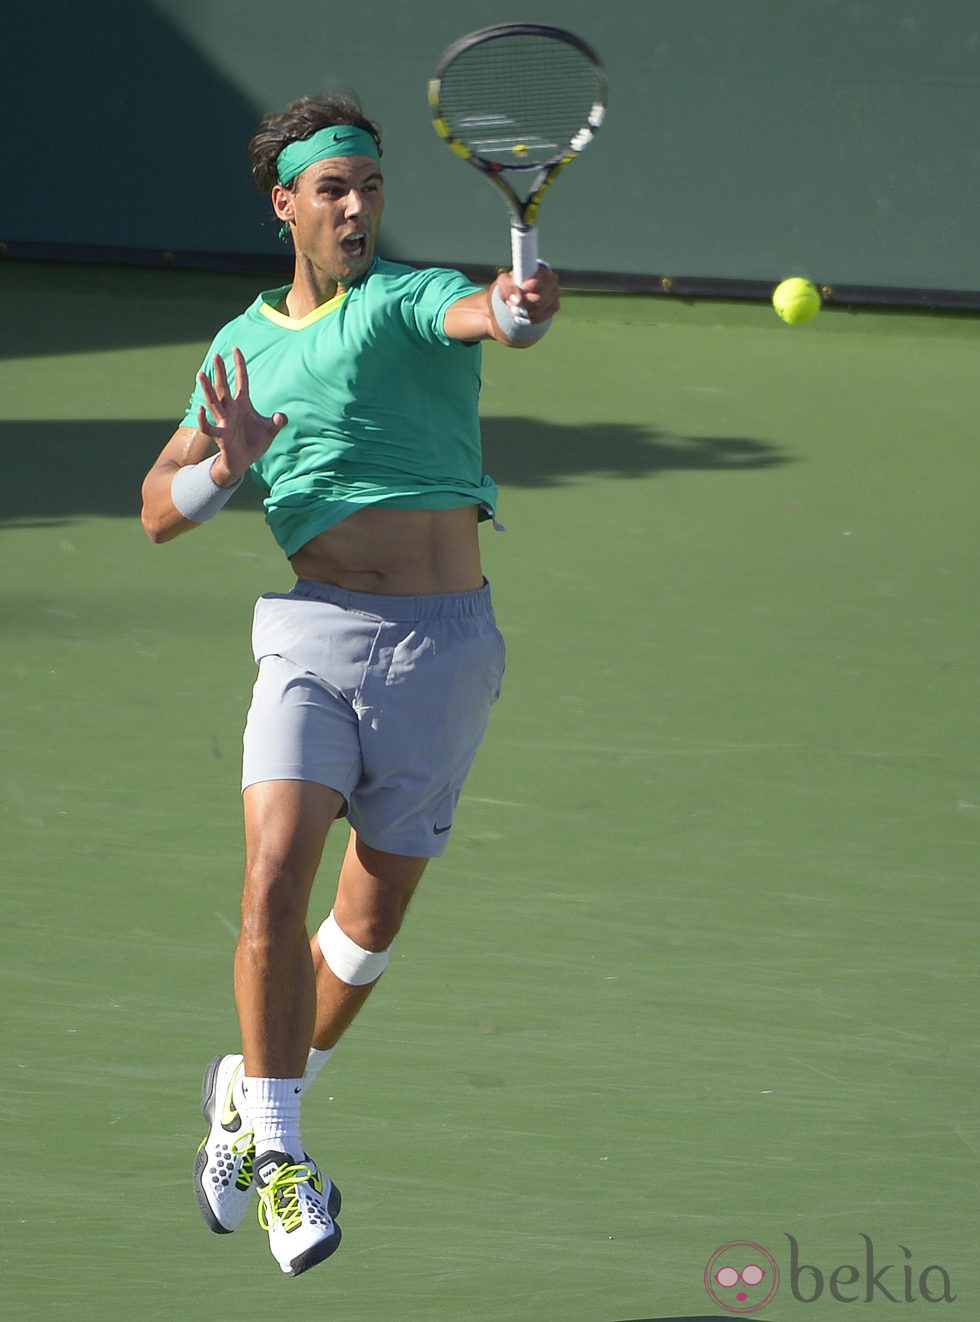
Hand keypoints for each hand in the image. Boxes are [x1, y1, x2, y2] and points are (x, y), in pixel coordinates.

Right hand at [196, 347, 285, 483]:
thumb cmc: (255, 442)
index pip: (241, 380)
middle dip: (220, 371)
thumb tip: (281, 416)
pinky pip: (209, 427)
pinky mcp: (221, 436)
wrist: (245, 461)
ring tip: (201, 374)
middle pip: (224, 387)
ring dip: (208, 389)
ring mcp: (224, 421)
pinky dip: (204, 420)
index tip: (236, 349)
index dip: (239, 365)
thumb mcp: (270, 430)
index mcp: (243, 404)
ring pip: (214, 402)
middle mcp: (231, 409)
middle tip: (216, 355)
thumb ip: (277, 422)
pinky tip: (202, 409)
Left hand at [495, 263, 560, 323]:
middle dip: (523, 304)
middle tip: (512, 303)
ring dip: (524, 312)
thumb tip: (518, 301)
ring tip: (514, 309)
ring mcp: (555, 294)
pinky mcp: (555, 306)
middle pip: (539, 299)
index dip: (528, 288)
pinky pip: (542, 317)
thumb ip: (508, 287)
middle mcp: (552, 280)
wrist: (519, 291)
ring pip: (539, 310)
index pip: (537, 282)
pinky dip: (529, 319)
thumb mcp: (504, 282)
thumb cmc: (512, 283)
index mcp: (541, 269)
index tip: (521, 288)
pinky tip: (521, 315)